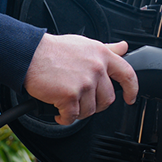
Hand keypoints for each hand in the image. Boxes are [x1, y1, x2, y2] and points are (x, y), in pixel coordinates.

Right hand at [23, 35, 138, 124]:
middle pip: (107, 99)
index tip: (129, 98)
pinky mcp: (70, 96)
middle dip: (96, 105)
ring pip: (90, 110)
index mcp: (101, 55)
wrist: (29, 54)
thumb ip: (106, 49)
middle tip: (82, 102)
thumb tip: (123, 48)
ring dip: (78, 112)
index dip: (132, 89)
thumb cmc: (52, 50)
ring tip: (67, 104)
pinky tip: (58, 112)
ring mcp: (84, 83)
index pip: (127, 74)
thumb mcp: (84, 44)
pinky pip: (72, 117)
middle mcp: (96, 68)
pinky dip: (64, 118)